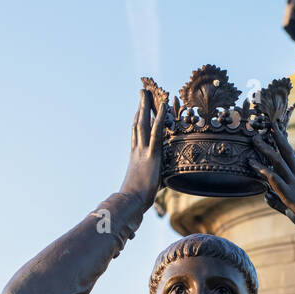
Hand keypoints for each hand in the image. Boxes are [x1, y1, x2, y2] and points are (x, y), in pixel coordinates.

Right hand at [121, 82, 168, 205]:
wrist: (130, 202)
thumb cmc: (133, 201)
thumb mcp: (142, 188)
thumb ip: (148, 184)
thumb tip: (153, 191)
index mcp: (135, 156)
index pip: (136, 133)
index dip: (138, 119)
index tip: (140, 108)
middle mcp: (137, 150)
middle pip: (137, 123)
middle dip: (140, 106)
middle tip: (142, 92)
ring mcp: (143, 151)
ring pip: (144, 123)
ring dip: (146, 106)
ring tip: (148, 91)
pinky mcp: (152, 155)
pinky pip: (156, 132)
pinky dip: (160, 118)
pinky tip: (164, 107)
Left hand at [248, 126, 294, 236]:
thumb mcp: (291, 209)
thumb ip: (277, 202)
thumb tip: (266, 196)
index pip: (293, 158)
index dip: (285, 145)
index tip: (279, 133)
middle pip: (287, 153)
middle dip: (278, 138)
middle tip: (270, 125)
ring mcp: (293, 185)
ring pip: (279, 162)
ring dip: (267, 149)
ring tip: (255, 139)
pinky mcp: (290, 195)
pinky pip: (275, 180)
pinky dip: (264, 171)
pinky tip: (253, 164)